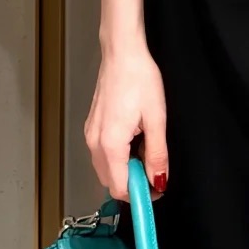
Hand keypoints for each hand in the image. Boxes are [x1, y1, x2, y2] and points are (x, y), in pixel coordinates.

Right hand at [85, 41, 168, 201]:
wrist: (122, 52)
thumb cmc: (139, 78)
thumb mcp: (157, 119)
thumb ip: (157, 154)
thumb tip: (159, 180)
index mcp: (110, 144)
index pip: (120, 188)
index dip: (140, 195)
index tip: (157, 190)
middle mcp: (94, 142)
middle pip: (110, 181)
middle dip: (132, 184)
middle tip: (155, 170)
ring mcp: (90, 134)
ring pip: (105, 169)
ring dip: (125, 170)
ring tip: (147, 150)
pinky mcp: (92, 126)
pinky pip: (102, 154)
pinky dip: (118, 158)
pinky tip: (135, 141)